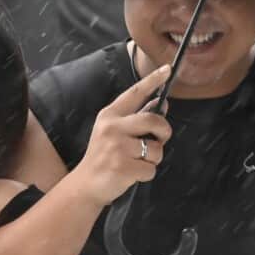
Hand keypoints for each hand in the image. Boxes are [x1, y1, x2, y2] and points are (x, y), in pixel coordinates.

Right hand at [71, 66, 172, 203]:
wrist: (86, 184)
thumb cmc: (104, 156)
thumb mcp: (114, 132)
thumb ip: (137, 119)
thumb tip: (161, 106)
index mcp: (110, 115)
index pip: (135, 93)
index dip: (152, 80)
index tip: (168, 69)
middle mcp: (112, 128)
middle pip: (153, 120)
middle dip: (164, 131)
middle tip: (160, 139)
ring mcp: (117, 147)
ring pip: (156, 148)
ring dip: (154, 158)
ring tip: (137, 161)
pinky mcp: (123, 167)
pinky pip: (152, 169)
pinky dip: (147, 174)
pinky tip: (132, 174)